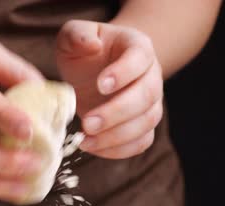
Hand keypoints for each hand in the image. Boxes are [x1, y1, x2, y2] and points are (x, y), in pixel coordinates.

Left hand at [56, 20, 162, 158]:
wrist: (96, 68)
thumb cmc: (84, 51)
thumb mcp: (73, 36)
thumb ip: (77, 35)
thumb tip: (91, 45)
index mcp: (138, 47)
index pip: (139, 58)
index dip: (124, 72)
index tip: (100, 85)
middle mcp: (151, 75)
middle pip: (146, 95)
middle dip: (117, 113)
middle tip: (87, 123)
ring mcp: (151, 102)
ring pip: (147, 123)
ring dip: (117, 136)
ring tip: (86, 141)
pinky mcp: (143, 125)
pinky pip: (141, 142)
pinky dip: (119, 150)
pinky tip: (94, 147)